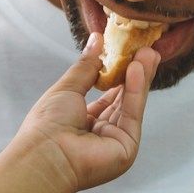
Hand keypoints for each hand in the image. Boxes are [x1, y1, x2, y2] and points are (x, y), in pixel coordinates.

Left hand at [12, 35, 156, 191]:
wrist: (45, 154)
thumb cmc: (47, 124)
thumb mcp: (68, 88)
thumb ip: (86, 66)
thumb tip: (97, 38)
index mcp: (83, 123)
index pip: (107, 97)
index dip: (117, 75)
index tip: (128, 52)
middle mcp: (100, 134)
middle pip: (122, 99)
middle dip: (134, 73)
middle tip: (145, 48)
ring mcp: (115, 142)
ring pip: (130, 104)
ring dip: (139, 78)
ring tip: (148, 52)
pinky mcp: (127, 147)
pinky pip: (133, 114)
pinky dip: (136, 91)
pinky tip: (137, 69)